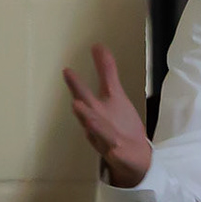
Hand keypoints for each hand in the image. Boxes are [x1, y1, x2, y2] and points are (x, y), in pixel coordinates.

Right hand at [62, 44, 151, 186]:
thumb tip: (98, 46)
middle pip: (86, 108)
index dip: (82, 78)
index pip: (88, 90)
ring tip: (79, 109)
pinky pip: (114, 150)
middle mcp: (97, 120)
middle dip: (78, 97)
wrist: (132, 155)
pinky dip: (113, 148)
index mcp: (96, 106)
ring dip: (89, 120)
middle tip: (67, 80)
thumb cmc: (118, 123)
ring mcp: (106, 137)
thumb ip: (106, 70)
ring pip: (96, 129)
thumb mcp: (114, 94)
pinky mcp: (118, 151)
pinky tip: (114, 147)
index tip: (75, 64)